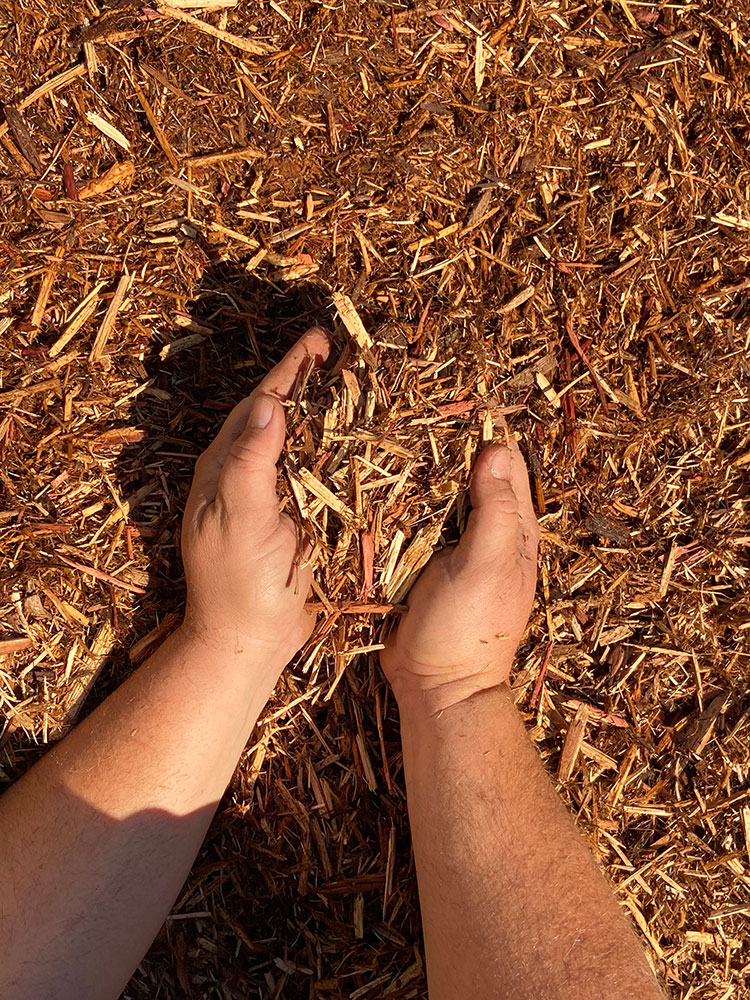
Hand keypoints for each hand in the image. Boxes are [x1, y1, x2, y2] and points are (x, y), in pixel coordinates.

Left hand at [180, 328, 329, 668]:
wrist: (247, 640)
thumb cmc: (237, 582)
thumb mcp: (240, 517)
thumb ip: (250, 461)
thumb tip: (270, 403)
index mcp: (226, 467)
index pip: (261, 404)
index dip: (289, 370)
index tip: (318, 341)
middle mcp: (246, 475)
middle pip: (280, 414)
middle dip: (308, 381)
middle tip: (340, 352)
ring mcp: (271, 498)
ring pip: (300, 441)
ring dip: (324, 412)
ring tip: (352, 385)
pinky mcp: (295, 520)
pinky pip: (315, 473)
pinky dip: (334, 451)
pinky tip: (356, 443)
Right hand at [381, 437, 538, 709]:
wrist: (436, 690)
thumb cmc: (467, 631)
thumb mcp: (486, 565)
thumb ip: (495, 510)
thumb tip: (498, 451)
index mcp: (513, 533)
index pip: (508, 468)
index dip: (488, 435)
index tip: (460, 401)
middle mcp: (489, 537)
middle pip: (474, 479)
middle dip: (453, 447)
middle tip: (419, 410)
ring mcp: (456, 553)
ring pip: (443, 500)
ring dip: (426, 473)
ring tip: (398, 435)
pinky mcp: (425, 568)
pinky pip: (419, 526)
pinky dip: (407, 505)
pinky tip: (385, 487)